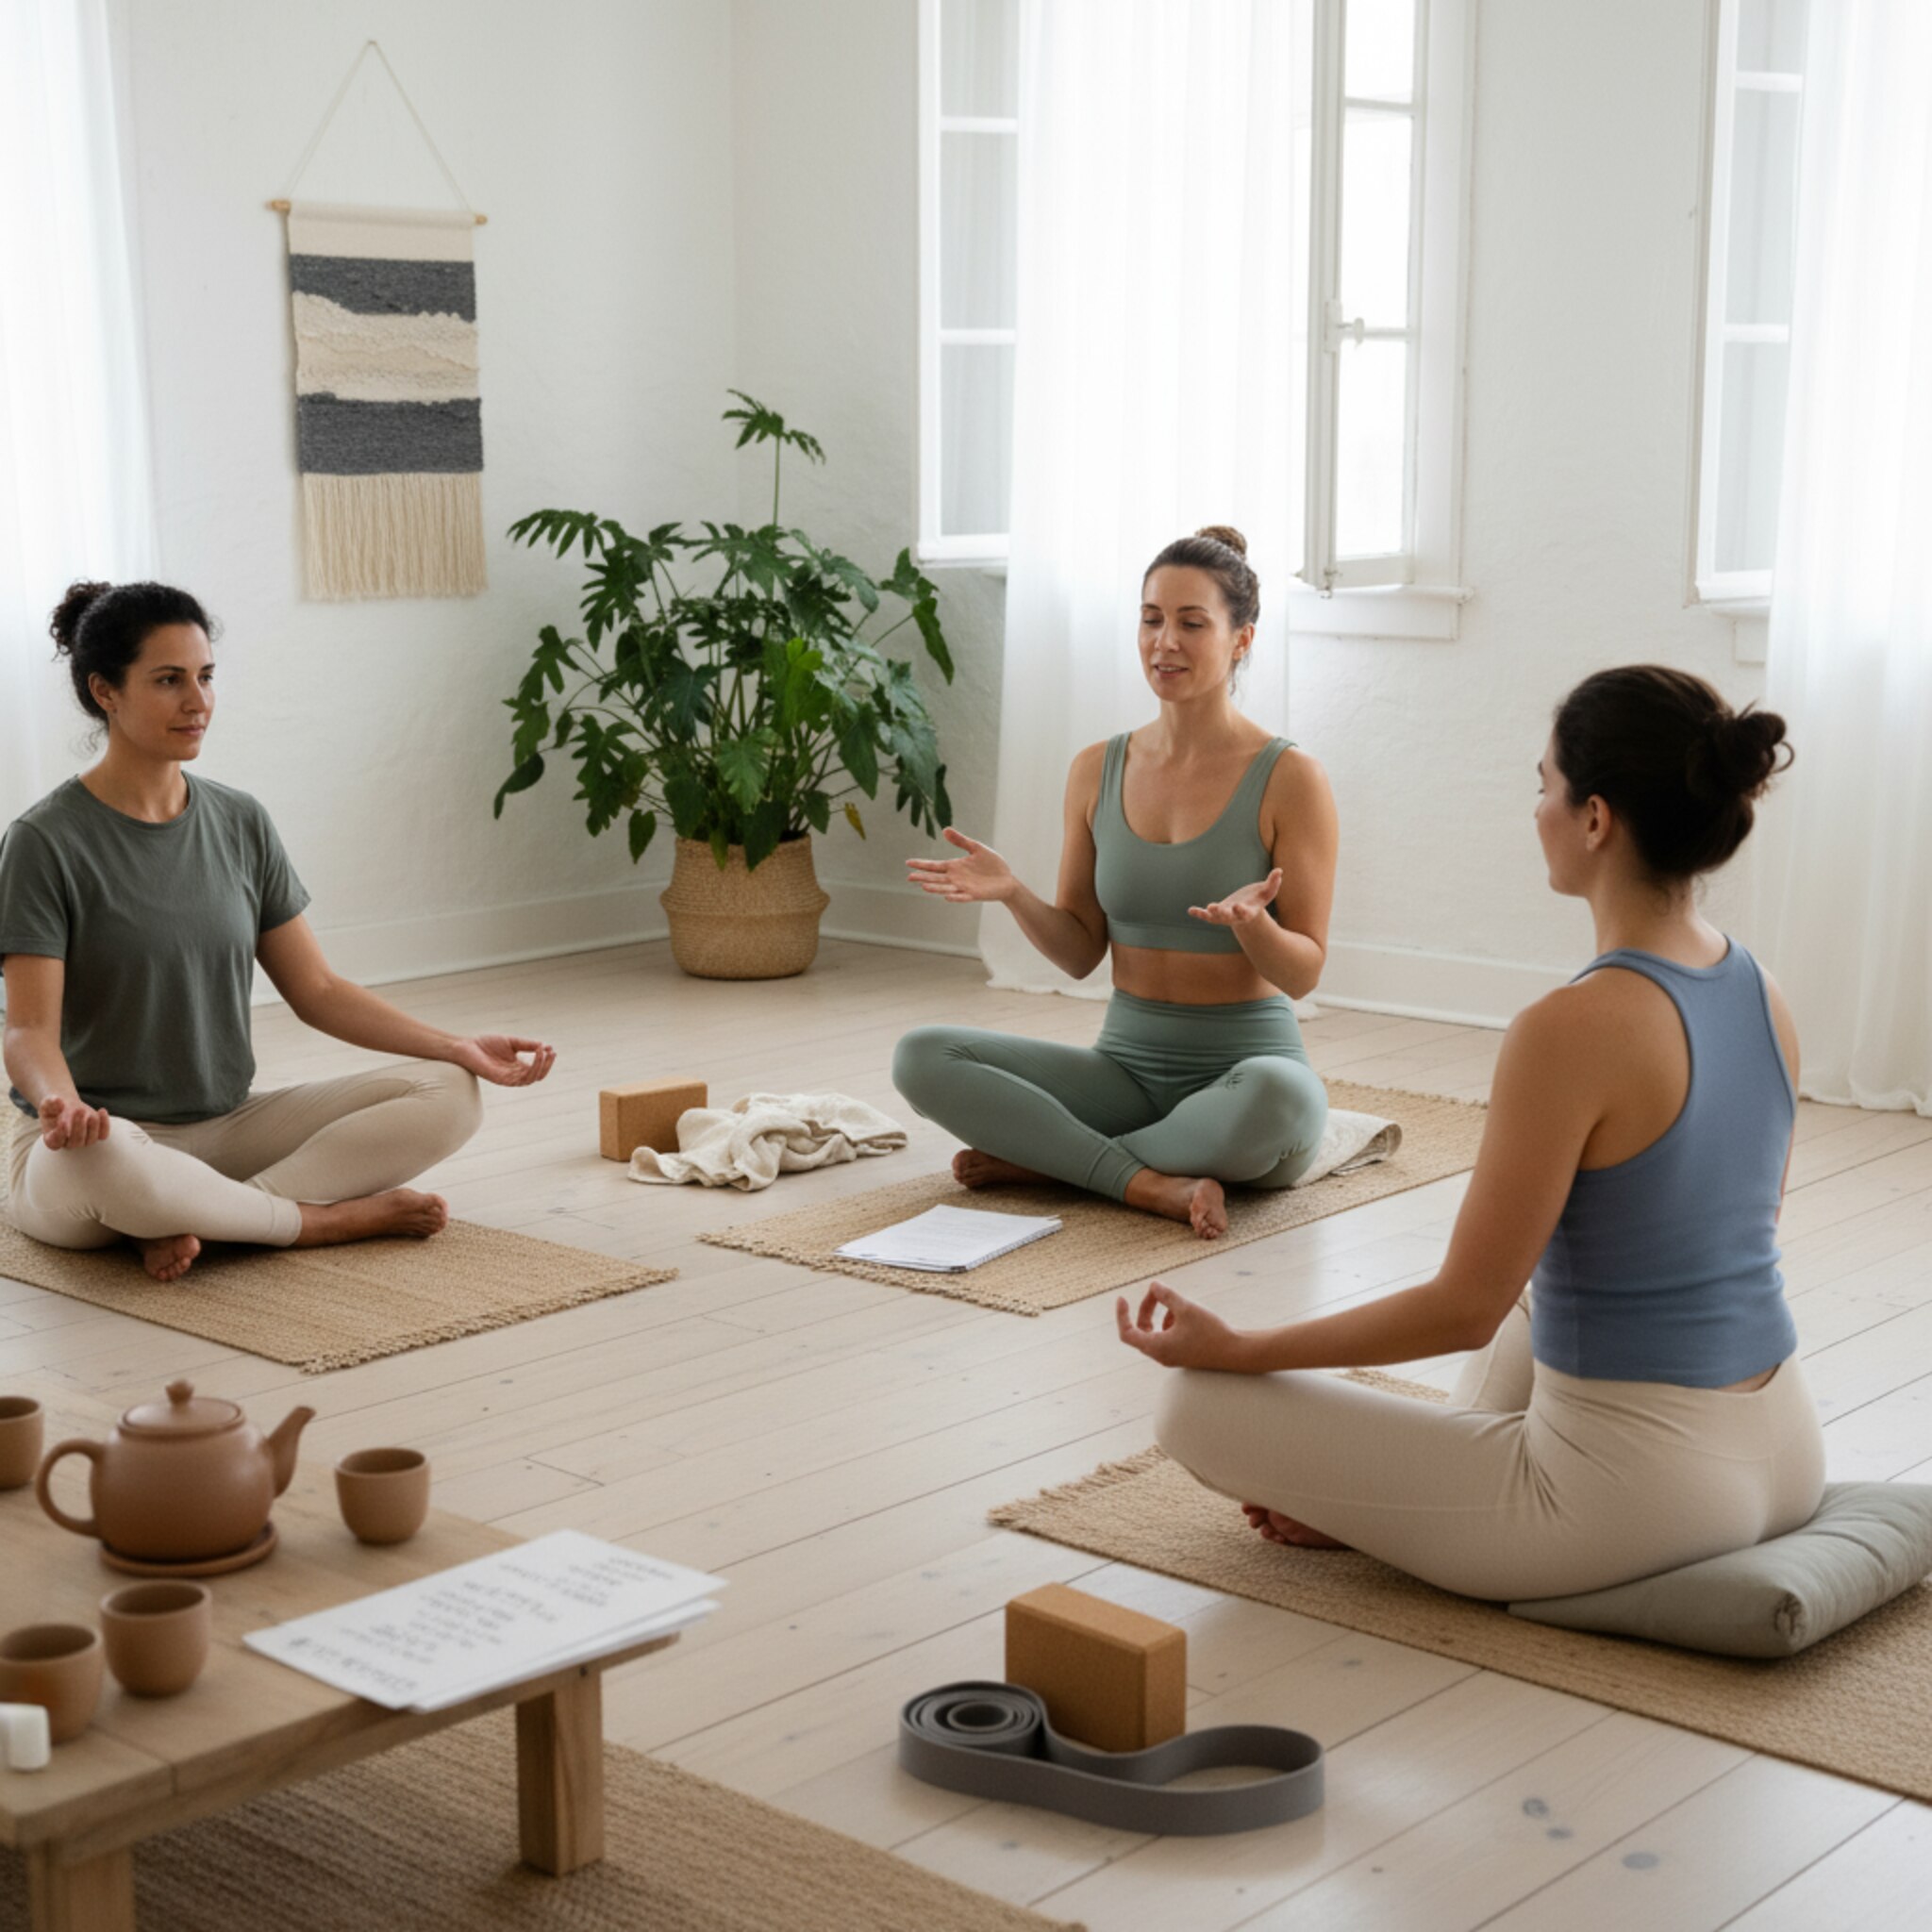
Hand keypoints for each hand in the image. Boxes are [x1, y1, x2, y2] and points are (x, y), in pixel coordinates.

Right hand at [38, 1095, 109, 1150]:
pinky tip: (101, 1111)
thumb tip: (57, 1100)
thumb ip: (50, 1103)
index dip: (59, 1134)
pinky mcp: (96, 1135)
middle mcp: (68, 1143)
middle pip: (75, 1141)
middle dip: (78, 1126)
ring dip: (92, 1126)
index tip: (62, 1122)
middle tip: (78, 1111)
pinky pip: (103, 1135)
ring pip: (91, 1139)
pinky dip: (105, 1124)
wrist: (66, 1107)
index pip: (55, 1142)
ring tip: (89, 1113)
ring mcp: (84, 1141)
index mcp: (52, 1139)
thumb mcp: (48, 1104)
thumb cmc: (54, 1108)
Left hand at [451, 1034, 555, 1086]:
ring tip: (543, 1052)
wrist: (467, 1046)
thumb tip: (545, 1045)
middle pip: (537, 1076)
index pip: (537, 1069)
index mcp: (517, 1067)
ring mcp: (508, 1078)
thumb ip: (527, 1045)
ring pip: (530, 1079)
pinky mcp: (500, 1079)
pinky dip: (530, 1067)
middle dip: (547, 1065)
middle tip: (551, 1052)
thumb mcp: (512, 1042)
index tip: (550, 1048)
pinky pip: (519, 1079)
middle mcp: (514, 1075)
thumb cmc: (486, 1044)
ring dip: (540, 1066)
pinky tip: (533, 1055)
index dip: (546, 1060)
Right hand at [905, 828, 1016, 904]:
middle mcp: (956, 878)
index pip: (935, 866)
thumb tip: (945, 830)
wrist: (1007, 880)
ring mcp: (964, 887)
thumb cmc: (992, 864)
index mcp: (955, 866)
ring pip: (946, 888)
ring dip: (935, 888)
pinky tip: (947, 896)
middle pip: (936, 878)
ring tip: (924, 886)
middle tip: (909, 877)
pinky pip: (962, 896)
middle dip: (923, 877)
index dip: (922, 864)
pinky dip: (955, 896)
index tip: (908, 863)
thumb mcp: (976, 848)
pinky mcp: (974, 895)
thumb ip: (961, 841)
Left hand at [1115, 1282, 1249, 1370]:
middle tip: (1155, 1292)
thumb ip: (1167, 1296)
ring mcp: (1171, 1357)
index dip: (1121, 1315)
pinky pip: (1166, 1337)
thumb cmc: (1211, 1332)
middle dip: (1145, 1309)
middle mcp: (1161, 1355)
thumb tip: (1153, 1285)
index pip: (1127, 1333)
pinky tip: (1183, 1313)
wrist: (1236, 1353)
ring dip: (1158, 1315)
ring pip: (1154, 1333)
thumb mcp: (1186, 1308)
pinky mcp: (1182, 1354)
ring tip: (1173, 1302)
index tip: (1122, 1298)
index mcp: (1157, 1347)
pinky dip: (1169, 1322)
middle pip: (1140, 1331)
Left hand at [1188, 868, 1281, 928]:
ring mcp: (1224, 916)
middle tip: (1215, 908)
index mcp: (1249, 912)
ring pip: (1216, 917)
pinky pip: (1206, 916)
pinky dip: (1199, 914)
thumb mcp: (1267, 891)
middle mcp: (1235, 916)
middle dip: (1223, 913)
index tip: (1238, 906)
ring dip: (1210, 914)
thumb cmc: (1258, 898)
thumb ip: (1273, 883)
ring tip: (1207, 907)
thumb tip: (1279, 871)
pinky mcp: (1215, 914)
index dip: (1242, 910)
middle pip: (1229, 917)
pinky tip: (1191, 911)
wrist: (1246, 909)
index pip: (1245, 913)